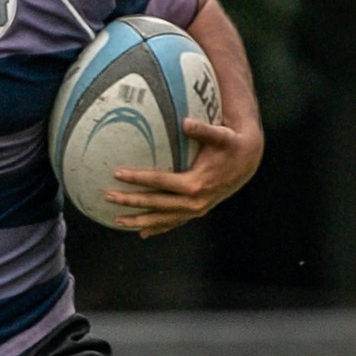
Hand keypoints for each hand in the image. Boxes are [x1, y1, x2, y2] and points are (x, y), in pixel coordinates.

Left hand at [106, 117, 263, 237]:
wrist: (248, 161)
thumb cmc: (231, 144)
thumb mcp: (221, 136)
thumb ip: (203, 130)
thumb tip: (186, 122)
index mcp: (196, 184)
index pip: (160, 182)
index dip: (138, 178)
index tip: (117, 174)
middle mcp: (194, 202)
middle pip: (155, 203)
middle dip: (130, 201)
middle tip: (107, 196)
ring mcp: (195, 210)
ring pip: (162, 219)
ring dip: (139, 221)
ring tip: (117, 221)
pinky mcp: (197, 212)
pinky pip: (173, 223)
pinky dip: (158, 228)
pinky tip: (142, 233)